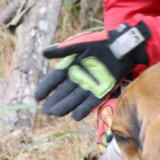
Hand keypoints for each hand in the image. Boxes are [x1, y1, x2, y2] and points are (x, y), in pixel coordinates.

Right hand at [34, 22, 150, 119]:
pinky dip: (83, 109)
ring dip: (66, 106)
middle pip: (64, 91)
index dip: (46, 87)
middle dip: (55, 101)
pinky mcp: (103, 89)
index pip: (56, 78)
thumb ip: (63, 49)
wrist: (121, 46)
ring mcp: (91, 84)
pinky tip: (75, 116)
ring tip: (56, 114)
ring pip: (75, 98)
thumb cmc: (100, 42)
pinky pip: (91, 101)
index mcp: (72, 65)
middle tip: (46, 111)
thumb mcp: (80, 43)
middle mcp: (79, 76)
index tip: (37, 96)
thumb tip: (43, 53)